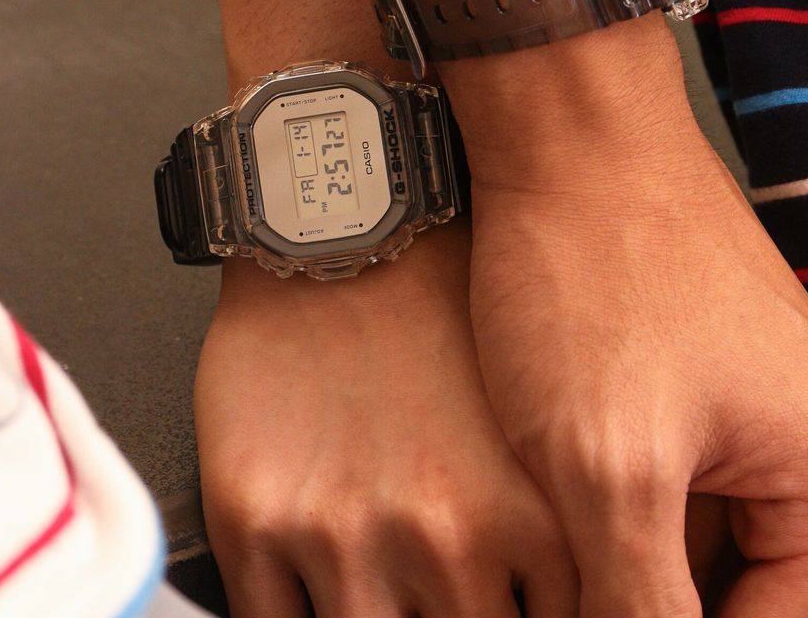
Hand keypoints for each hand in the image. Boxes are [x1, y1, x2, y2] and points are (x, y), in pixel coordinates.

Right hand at [193, 219, 579, 617]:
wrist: (348, 227)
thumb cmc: (444, 307)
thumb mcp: (539, 423)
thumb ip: (548, 539)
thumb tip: (552, 605)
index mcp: (530, 519)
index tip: (494, 605)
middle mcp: (443, 539)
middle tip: (430, 587)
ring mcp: (344, 535)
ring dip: (371, 616)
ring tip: (377, 577)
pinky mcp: (255, 519)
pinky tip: (311, 586)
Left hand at [465, 74, 807, 617]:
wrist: (565, 130)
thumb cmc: (591, 272)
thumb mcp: (609, 467)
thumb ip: (642, 608)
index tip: (576, 607)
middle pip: (728, 599)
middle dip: (631, 597)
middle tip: (553, 566)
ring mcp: (768, 410)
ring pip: (688, 545)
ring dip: (612, 553)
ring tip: (544, 520)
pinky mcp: (709, 377)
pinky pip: (671, 479)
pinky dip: (608, 496)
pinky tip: (542, 483)